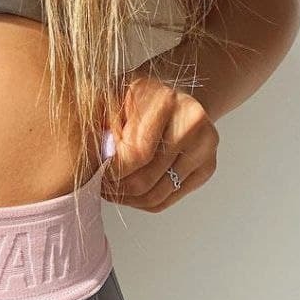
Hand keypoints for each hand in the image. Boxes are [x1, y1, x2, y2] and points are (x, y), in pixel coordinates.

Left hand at [100, 70, 218, 211]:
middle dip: (117, 188)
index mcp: (165, 100)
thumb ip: (100, 127)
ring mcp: (205, 146)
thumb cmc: (134, 100)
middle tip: (99, 186)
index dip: (111, 171)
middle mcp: (192, 121)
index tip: (95, 173)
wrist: (171, 97)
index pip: (136, 154)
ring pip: (157, 194)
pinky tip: (130, 192)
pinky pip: (169, 199)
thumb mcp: (110, 100)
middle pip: (146, 179)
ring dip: (128, 199)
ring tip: (112, 190)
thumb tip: (92, 164)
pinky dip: (144, 202)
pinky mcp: (208, 166)